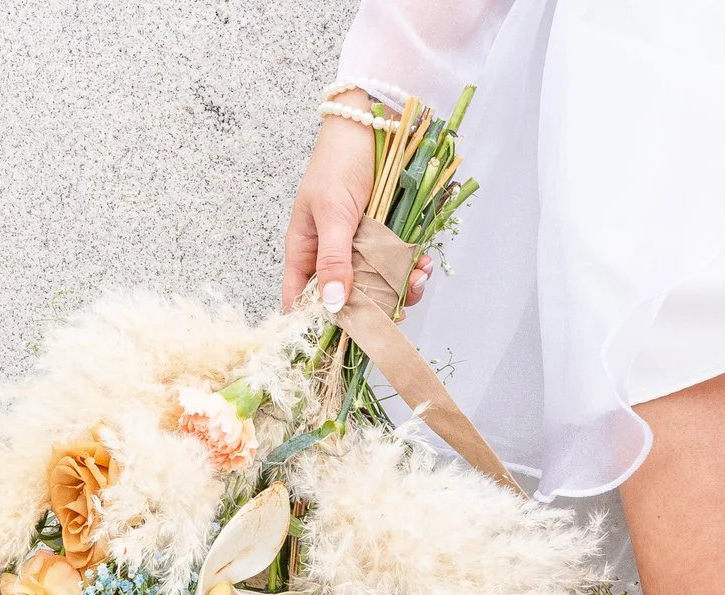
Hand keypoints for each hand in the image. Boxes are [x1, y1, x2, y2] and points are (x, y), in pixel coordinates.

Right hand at [282, 114, 430, 313]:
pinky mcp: (386, 237)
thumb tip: (331, 305)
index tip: (339, 343)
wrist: (374, 120)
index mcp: (305, 251)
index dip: (315, 325)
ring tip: (417, 280)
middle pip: (345, 300)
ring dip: (398, 288)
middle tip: (394, 314)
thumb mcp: (333, 212)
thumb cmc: (339, 160)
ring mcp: (360, 247)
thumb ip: (334, 259)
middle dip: (371, 308)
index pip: (301, 302)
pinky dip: (411, 268)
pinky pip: (398, 264)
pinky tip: (423, 263)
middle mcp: (332, 255)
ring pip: (376, 285)